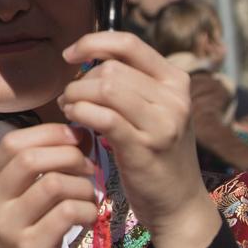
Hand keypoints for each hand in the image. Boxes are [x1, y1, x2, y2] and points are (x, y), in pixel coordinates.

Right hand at [0, 123, 100, 247]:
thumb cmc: (19, 246)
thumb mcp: (15, 206)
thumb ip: (33, 175)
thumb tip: (75, 137)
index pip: (14, 142)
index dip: (50, 134)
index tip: (76, 138)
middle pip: (31, 158)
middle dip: (70, 156)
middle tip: (89, 168)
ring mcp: (8, 227)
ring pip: (53, 184)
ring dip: (82, 186)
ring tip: (91, 197)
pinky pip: (66, 213)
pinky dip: (86, 209)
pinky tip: (88, 218)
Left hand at [57, 31, 220, 247]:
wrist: (179, 204)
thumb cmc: (159, 155)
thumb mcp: (157, 112)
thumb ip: (134, 84)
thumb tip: (92, 58)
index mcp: (176, 81)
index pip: (128, 43)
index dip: (92, 42)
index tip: (69, 55)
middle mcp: (175, 97)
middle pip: (111, 68)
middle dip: (80, 80)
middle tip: (68, 98)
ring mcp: (163, 123)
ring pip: (105, 88)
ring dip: (76, 96)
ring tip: (69, 109)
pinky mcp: (144, 147)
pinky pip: (103, 116)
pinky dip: (80, 113)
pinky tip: (74, 120)